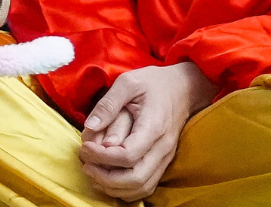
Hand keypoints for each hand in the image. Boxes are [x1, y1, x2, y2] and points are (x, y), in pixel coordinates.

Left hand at [78, 62, 216, 200]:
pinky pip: (146, 185)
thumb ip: (108, 103)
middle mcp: (163, 148)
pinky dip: (125, 189)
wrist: (185, 88)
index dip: (102, 157)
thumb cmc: (155, 83)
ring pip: (142, 187)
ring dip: (114, 187)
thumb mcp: (128, 82)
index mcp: (154, 127)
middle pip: (135, 178)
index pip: (128, 156)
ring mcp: (165, 157)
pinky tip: (107, 178)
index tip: (85, 147)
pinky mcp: (163, 161)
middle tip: (86, 164)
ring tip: (93, 172)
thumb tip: (89, 126)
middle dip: (105, 177)